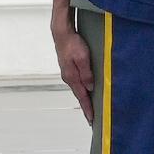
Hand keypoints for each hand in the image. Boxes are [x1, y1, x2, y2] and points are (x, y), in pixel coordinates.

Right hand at [51, 6, 95, 120]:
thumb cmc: (72, 43)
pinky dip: (82, 89)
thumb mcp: (83, 58)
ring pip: (78, 89)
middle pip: (79, 95)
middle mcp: (69, 77)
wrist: (61, 33)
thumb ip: (87, 74)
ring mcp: (68, 73)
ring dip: (84, 99)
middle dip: (86, 107)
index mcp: (72, 77)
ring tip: (90, 107)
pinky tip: (86, 90)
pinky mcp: (69, 68)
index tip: (92, 120)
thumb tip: (90, 88)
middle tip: (92, 119)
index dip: (88, 109)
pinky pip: (77, 82)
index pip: (82, 97)